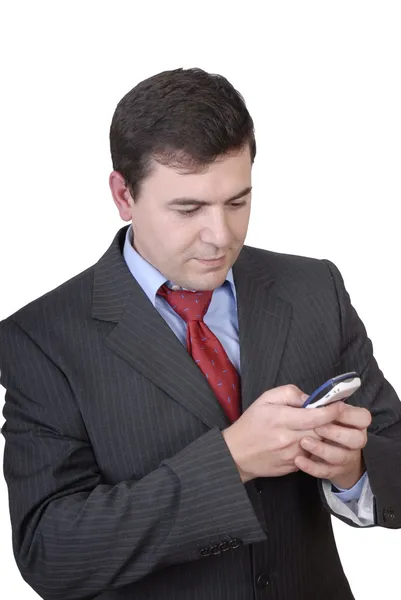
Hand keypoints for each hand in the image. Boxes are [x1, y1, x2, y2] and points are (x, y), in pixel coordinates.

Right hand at [222, 385, 345, 482]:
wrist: (236, 454)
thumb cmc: (250, 424)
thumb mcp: (265, 399)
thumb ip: (289, 393)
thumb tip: (309, 398)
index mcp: (282, 419)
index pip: (316, 416)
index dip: (331, 411)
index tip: (339, 405)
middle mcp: (289, 439)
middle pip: (322, 431)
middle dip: (332, 423)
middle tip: (336, 415)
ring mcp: (292, 456)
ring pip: (320, 445)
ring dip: (324, 436)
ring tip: (324, 428)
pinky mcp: (294, 467)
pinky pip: (312, 456)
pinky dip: (315, 448)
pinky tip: (310, 441)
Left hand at [294, 404, 371, 488]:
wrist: (319, 452)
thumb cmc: (318, 422)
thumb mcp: (316, 407)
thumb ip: (313, 401)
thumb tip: (307, 401)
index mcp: (355, 422)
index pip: (363, 417)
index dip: (347, 414)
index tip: (329, 410)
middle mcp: (355, 440)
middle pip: (357, 439)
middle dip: (336, 433)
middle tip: (316, 428)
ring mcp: (346, 457)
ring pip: (341, 456)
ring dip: (322, 449)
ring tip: (304, 442)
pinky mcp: (334, 471)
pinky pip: (326, 471)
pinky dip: (312, 466)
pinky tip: (298, 459)